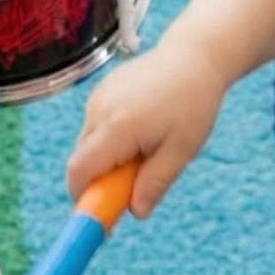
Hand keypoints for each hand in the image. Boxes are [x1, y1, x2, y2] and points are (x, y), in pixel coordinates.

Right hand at [66, 42, 225, 218]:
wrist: (194, 57)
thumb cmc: (193, 103)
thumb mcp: (182, 149)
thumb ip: (156, 182)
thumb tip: (136, 213)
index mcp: (117, 127)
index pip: (80, 171)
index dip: (82, 199)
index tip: (97, 217)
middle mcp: (99, 111)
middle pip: (81, 162)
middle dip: (99, 183)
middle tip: (130, 192)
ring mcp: (97, 99)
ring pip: (89, 146)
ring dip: (107, 161)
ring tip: (145, 152)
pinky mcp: (100, 92)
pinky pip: (96, 129)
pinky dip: (110, 142)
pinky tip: (142, 132)